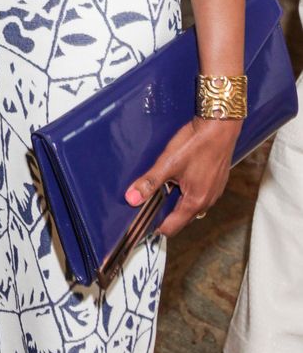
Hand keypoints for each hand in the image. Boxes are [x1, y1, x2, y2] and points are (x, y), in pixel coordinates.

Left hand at [124, 114, 240, 235]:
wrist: (220, 125)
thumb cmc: (196, 143)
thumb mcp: (168, 163)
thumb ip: (150, 182)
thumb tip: (132, 198)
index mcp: (195, 202)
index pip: (173, 227)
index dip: (157, 227)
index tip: (144, 222)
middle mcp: (208, 200)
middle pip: (183, 217)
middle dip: (167, 213)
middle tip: (150, 202)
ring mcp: (215, 191)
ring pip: (192, 205)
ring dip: (178, 201)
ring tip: (165, 187)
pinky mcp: (217, 180)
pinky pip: (200, 193)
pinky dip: (189, 191)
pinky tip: (181, 177)